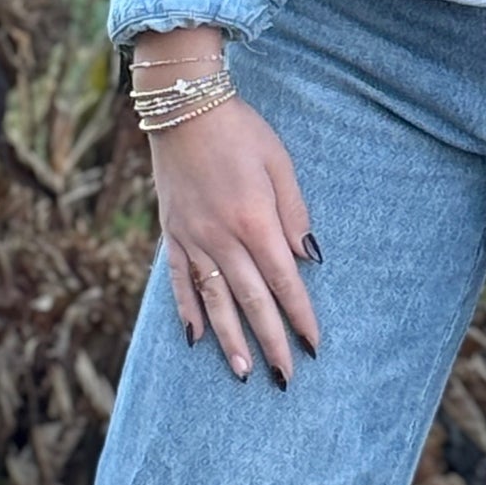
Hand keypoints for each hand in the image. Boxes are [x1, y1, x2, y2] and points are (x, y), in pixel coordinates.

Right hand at [135, 44, 319, 383]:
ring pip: (213, 300)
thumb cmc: (241, 130)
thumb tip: (308, 260)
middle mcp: (221, 238)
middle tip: (285, 377)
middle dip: (271, 342)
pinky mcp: (171, 233)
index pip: (283, 282)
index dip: (300, 317)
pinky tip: (196, 338)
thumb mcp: (280, 164)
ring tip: (243, 373)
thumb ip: (294, 214)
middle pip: (251, 301)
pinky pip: (180, 280)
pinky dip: (187, 311)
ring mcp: (192, 238)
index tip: (314, 346)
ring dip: (230, 339)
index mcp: (254, 221)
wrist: (183, 106)